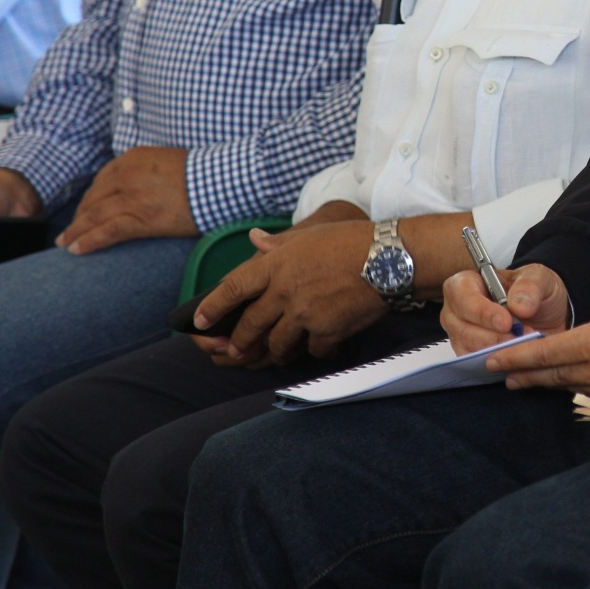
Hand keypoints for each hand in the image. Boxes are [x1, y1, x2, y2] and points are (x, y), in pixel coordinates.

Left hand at [57, 147, 197, 254]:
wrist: (222, 179)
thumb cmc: (203, 173)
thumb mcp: (167, 161)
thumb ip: (147, 171)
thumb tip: (142, 187)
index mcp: (133, 158)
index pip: (101, 181)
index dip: (89, 200)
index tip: (84, 212)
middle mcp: (127, 175)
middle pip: (93, 199)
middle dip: (79, 217)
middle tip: (69, 232)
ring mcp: (133, 197)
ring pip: (94, 216)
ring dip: (76, 232)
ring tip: (65, 244)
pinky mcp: (142, 218)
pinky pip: (108, 231)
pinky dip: (89, 240)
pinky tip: (77, 250)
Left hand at [189, 221, 384, 368]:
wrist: (390, 259)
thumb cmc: (352, 241)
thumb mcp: (310, 235)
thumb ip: (278, 244)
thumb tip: (255, 240)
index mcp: (277, 264)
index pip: (232, 288)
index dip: (212, 307)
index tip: (199, 322)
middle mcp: (285, 291)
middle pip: (250, 325)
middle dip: (238, 342)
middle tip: (232, 350)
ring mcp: (304, 314)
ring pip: (277, 344)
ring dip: (274, 351)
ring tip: (275, 354)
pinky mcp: (327, 331)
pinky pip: (312, 350)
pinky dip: (313, 350)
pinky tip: (320, 345)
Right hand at [440, 262, 571, 353]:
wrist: (547, 317)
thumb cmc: (536, 293)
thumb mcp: (540, 278)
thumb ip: (530, 286)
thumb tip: (517, 306)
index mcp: (467, 282)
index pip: (462, 295)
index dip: (482, 311)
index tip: (506, 323)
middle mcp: (456, 309)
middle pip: (462, 327)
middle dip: (493, 336)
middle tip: (521, 336)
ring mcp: (459, 334)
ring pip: (468, 348)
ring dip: (498, 350)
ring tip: (522, 344)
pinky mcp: (468, 355)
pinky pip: (475, 364)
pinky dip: (497, 362)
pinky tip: (515, 355)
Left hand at [479, 284, 589, 399]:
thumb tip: (579, 339)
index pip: (547, 354)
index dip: (517, 360)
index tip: (495, 363)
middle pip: (557, 377)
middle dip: (529, 376)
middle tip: (506, 377)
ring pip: (578, 389)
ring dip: (555, 383)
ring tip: (534, 380)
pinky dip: (585, 389)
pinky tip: (573, 385)